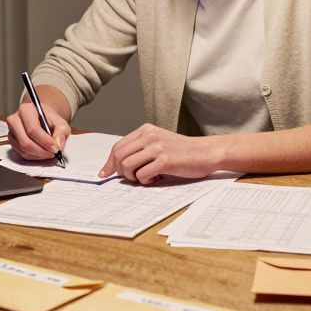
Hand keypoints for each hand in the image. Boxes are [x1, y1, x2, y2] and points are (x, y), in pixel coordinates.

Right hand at [5, 99, 69, 161]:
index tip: (56, 149)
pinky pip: (21, 153)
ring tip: (49, 153)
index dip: (45, 142)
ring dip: (38, 155)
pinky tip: (41, 152)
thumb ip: (61, 132)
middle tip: (53, 154)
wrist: (41, 118)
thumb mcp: (61, 123)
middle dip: (41, 151)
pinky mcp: (11, 141)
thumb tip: (58, 145)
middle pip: (25, 141)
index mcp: (26, 110)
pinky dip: (33, 156)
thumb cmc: (49, 119)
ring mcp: (11, 131)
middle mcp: (14, 119)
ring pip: (23, 149)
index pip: (33, 129)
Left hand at [99, 123, 220, 183]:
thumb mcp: (159, 141)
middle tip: (130, 178)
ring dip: (133, 177)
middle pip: (119, 156)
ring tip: (146, 177)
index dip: (109, 162)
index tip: (105, 173)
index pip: (118, 146)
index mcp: (146, 130)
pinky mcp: (165, 160)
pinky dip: (145, 181)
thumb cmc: (182, 151)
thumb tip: (117, 165)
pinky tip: (156, 179)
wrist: (206, 152)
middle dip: (119, 171)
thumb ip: (140, 148)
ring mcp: (157, 148)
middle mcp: (149, 136)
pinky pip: (142, 175)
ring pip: (127, 166)